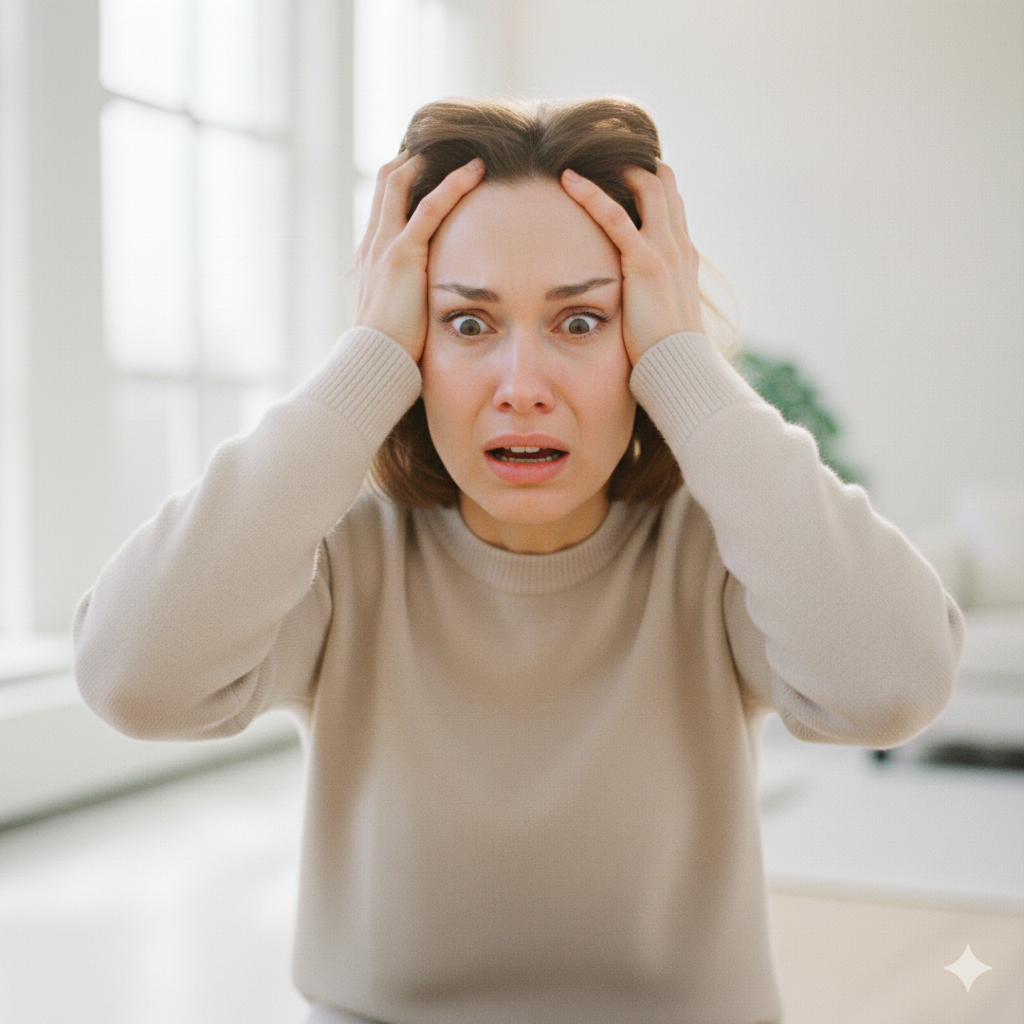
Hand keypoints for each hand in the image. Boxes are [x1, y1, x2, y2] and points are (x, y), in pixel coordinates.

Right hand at [354, 152, 486, 362]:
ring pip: (402, 182)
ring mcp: (385, 245)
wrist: (373, 362)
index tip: (431, 167)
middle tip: (448, 146)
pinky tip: (475, 171)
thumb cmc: (389, 348)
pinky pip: (430, 208)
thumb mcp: (397, 314)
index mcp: (372, 254)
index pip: (385, 202)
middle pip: (389, 180)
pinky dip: (453, 185)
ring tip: (466, 150)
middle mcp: (374, 241)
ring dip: (432, 161)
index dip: (405, 178)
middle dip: (415, 158)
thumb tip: (428, 303)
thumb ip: (409, 296)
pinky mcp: (403, 255)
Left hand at [560, 161, 701, 366]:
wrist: (679, 368)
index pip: (671, 204)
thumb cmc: (665, 352)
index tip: (625, 171)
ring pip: (646, 188)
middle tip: (602, 154)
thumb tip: (629, 301)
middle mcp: (679, 246)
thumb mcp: (660, 315)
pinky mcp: (644, 262)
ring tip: (583, 158)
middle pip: (664, 185)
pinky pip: (616, 217)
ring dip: (618, 168)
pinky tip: (569, 180)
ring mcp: (665, 250)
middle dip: (637, 164)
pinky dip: (591, 194)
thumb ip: (648, 296)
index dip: (651, 182)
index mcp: (683, 257)